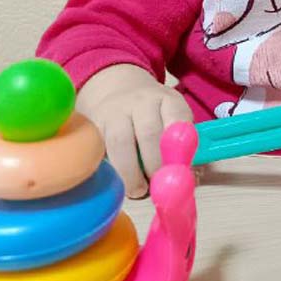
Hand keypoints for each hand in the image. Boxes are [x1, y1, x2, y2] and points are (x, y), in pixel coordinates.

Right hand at [77, 64, 193, 198]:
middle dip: (155, 164)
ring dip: (130, 172)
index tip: (179, 169)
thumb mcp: (172, 120)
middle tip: (158, 184)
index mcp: (169, 100)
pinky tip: (117, 179)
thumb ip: (181, 147)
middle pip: (150, 132)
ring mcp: (116, 110)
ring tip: (138, 189)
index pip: (178, 118)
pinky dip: (110, 168)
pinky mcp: (94, 124)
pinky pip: (100, 148)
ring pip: (120, 141)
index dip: (180, 145)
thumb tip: (186, 179)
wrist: (116, 91)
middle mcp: (142, 101)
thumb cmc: (152, 116)